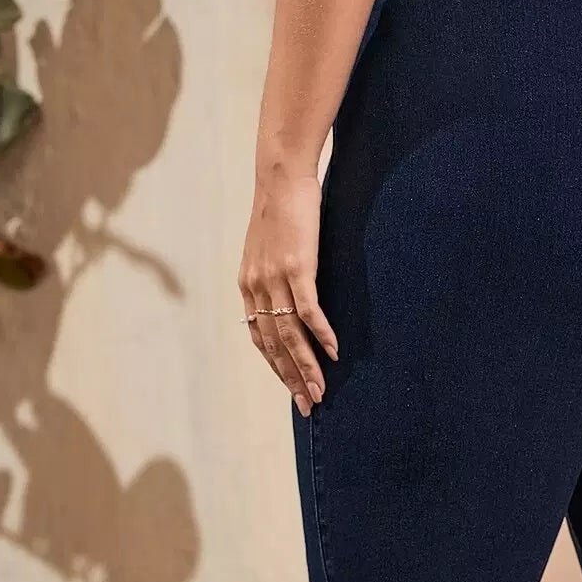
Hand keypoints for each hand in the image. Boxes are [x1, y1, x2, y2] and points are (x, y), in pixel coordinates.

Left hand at [239, 171, 337, 417]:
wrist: (280, 177)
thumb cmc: (280, 209)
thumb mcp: (268, 247)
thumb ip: (273, 274)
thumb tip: (289, 294)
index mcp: (248, 286)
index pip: (260, 338)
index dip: (276, 366)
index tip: (292, 388)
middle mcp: (256, 287)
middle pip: (274, 344)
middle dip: (291, 378)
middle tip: (308, 404)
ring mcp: (275, 278)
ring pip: (290, 335)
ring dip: (307, 366)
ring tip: (321, 390)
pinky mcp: (297, 267)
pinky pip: (308, 310)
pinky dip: (321, 334)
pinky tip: (333, 352)